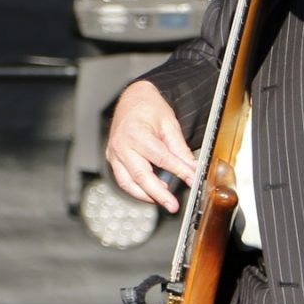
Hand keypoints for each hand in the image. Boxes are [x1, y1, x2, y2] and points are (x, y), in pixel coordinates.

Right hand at [104, 79, 199, 212]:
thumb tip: (192, 167)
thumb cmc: (149, 107)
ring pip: (128, 183)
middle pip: (141, 176)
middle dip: (159, 194)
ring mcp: (114, 153)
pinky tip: (151, 194)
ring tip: (164, 202)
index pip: (161, 158)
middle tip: (173, 205)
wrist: (132, 98)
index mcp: (136, 133)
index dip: (178, 171)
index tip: (192, 180)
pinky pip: (123, 179)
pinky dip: (136, 189)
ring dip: (146, 195)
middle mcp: (121, 145)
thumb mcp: (169, 124)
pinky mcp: (112, 159)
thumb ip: (180, 148)